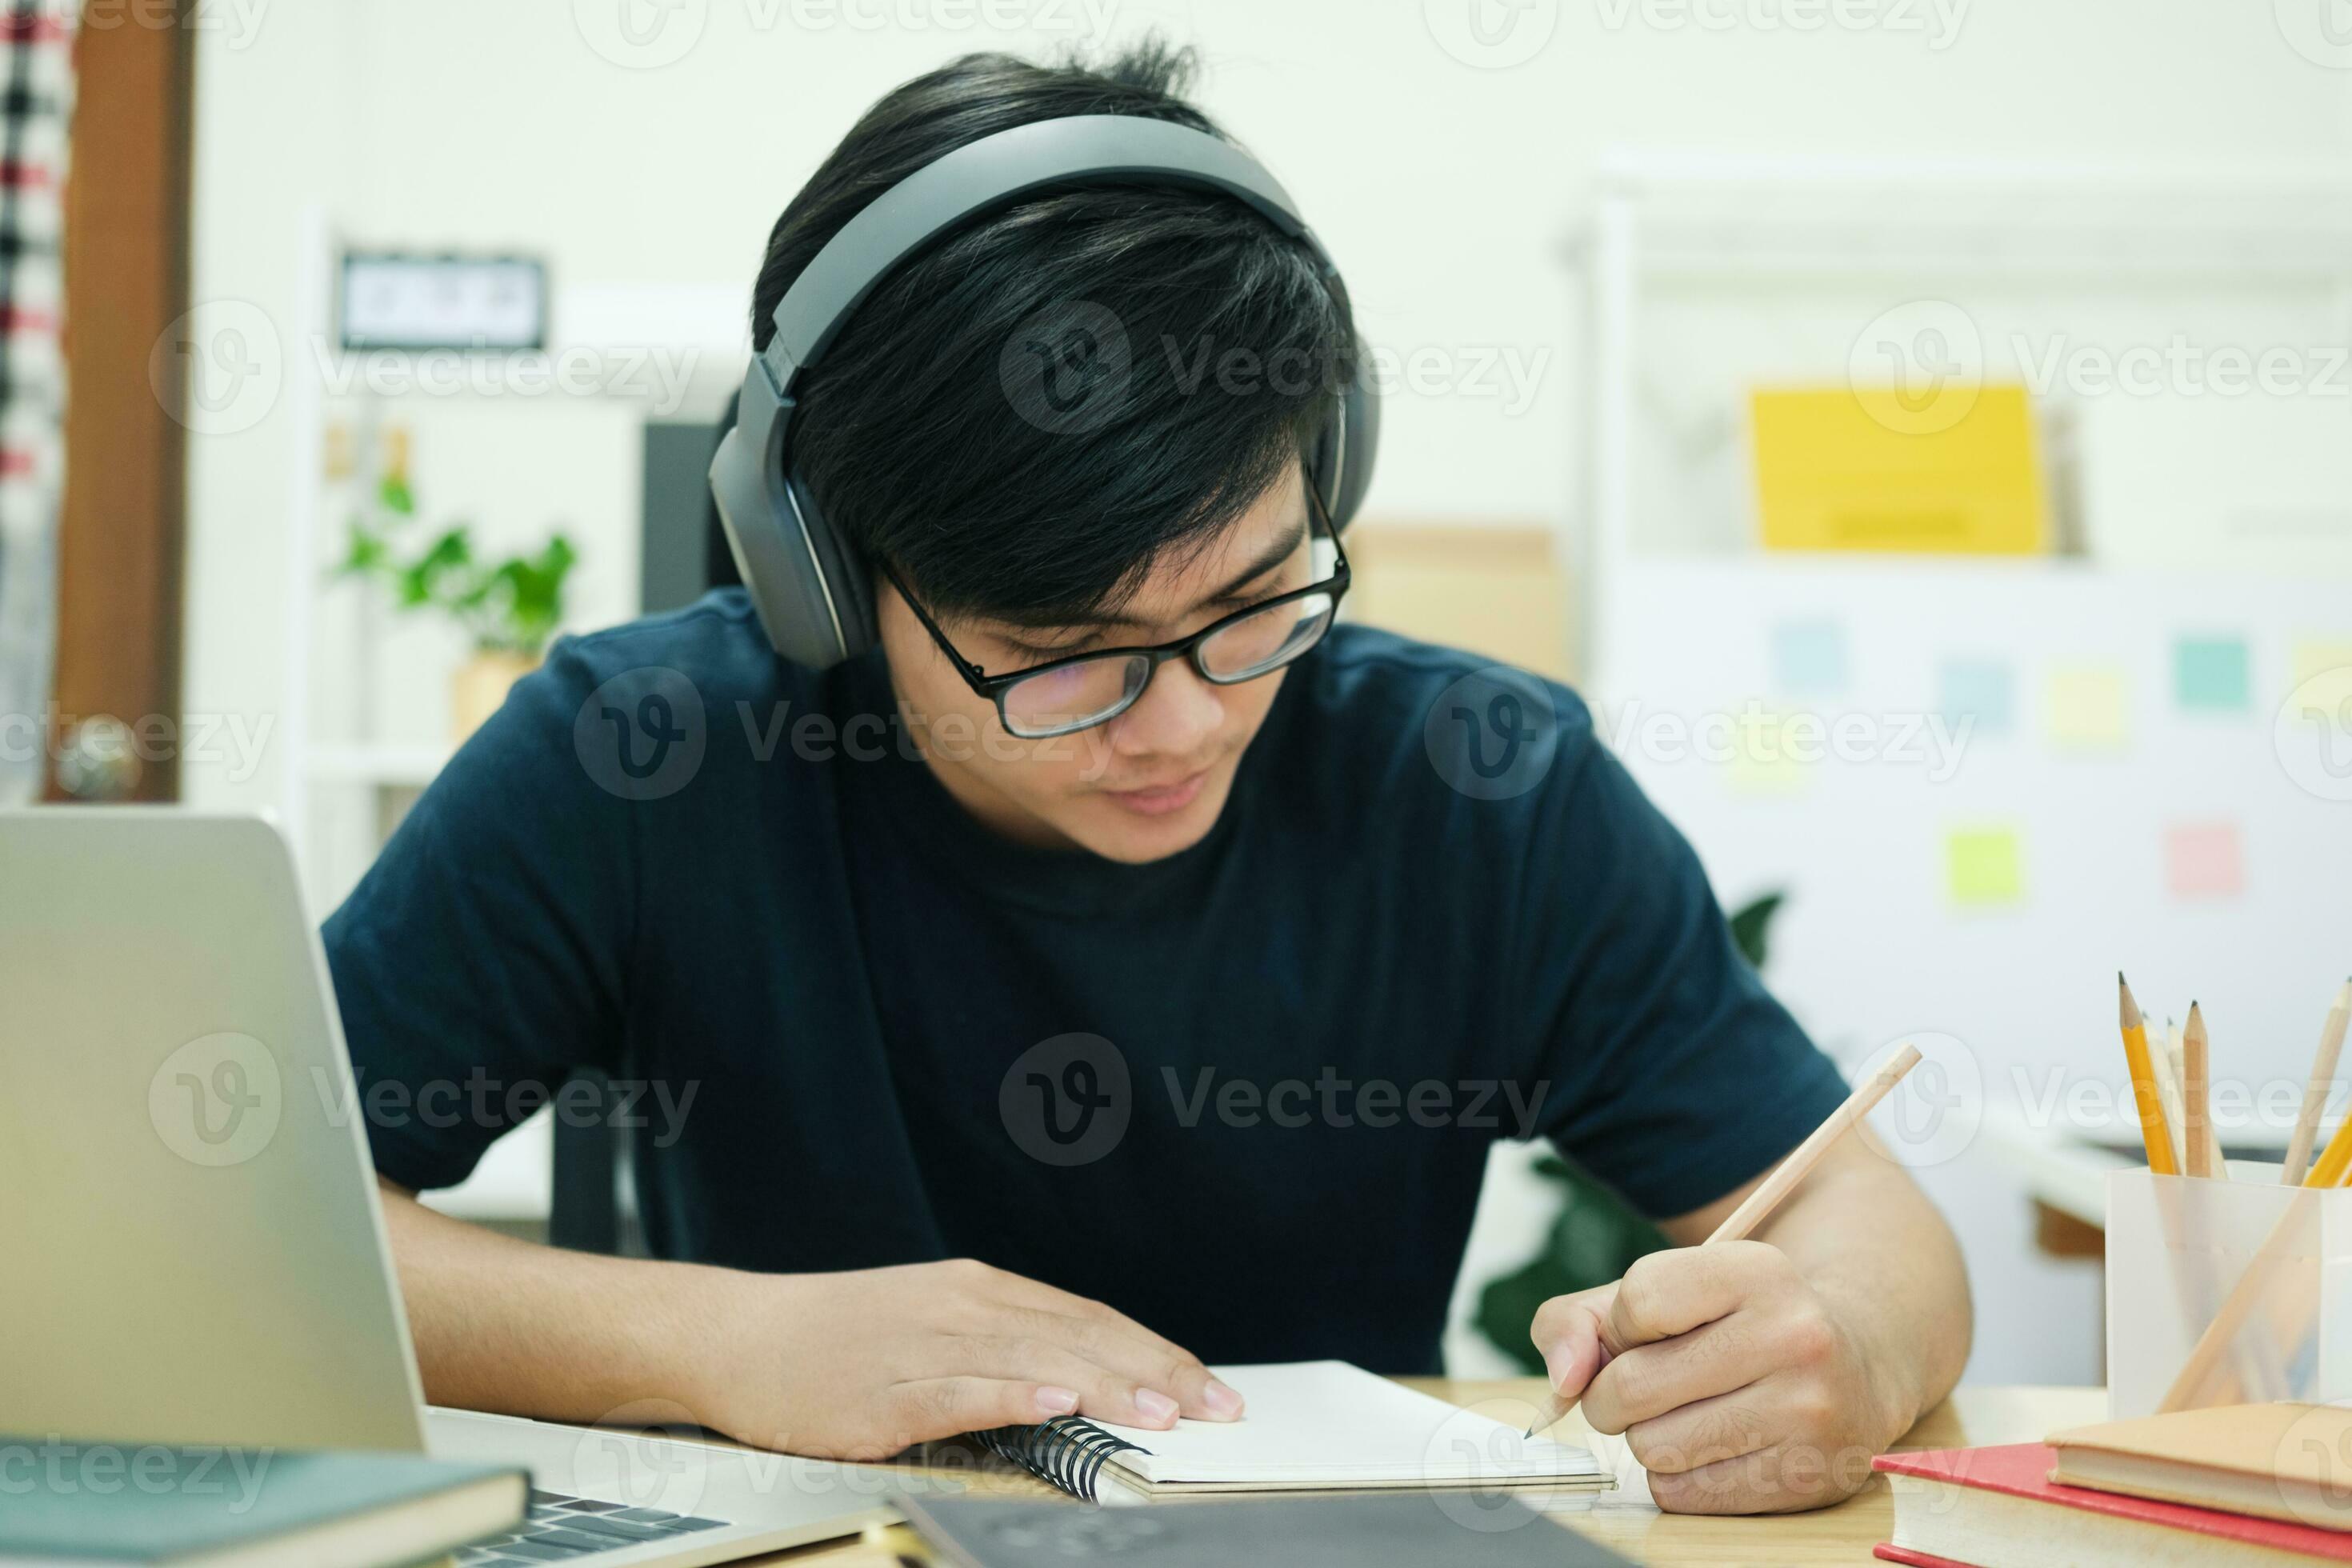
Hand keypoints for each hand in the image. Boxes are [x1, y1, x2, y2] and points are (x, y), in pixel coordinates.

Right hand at [693, 1258, 1243, 1458]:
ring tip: (1162, 1408)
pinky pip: (959, 1389)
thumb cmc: (838, 1341)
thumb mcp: (935, 1330)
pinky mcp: (883, 1390)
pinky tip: (1053, 1397)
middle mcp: (963, 1306)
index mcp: (980, 1291)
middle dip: (1157, 1371)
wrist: (736, 1337)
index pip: (1091, 1318)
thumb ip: (1006, 1349)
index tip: (1214, 1388)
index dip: (1158, 1352)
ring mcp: (923, 1345)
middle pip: (1079, 1334)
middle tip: (1218, 1407)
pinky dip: (1011, 1390)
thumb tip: (1086, 1380)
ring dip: (1104, 1382)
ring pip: (1033, 1358)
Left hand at [1530, 1242, 1902, 1513]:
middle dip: (1614, 1394)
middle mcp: (1795, 1336)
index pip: (1639, 1301)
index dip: (1622, 1325)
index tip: (1649, 1331)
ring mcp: (1809, 1412)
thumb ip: (1580, 1320)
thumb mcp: (1668, 1291)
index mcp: (1757, 1271)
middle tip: (1645, 1387)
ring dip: (1648, 1438)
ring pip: (1653, 1448)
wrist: (1860, 1364)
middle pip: (1632, 1387)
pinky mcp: (1810, 1479)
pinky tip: (1715, 1447)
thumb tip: (1563, 1380)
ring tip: (1689, 1414)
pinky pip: (1684, 1494)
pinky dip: (1677, 1477)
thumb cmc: (1738, 1325)